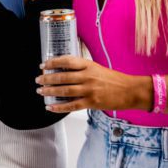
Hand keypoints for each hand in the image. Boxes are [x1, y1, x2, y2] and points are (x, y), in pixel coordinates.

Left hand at [35, 56, 151, 112]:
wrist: (129, 90)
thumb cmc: (113, 79)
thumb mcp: (96, 68)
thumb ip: (82, 68)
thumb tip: (64, 70)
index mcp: (88, 65)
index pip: (66, 61)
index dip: (53, 62)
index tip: (43, 65)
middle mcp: (87, 76)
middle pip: (62, 76)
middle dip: (47, 78)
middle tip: (38, 79)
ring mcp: (89, 90)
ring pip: (64, 90)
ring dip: (50, 91)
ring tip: (41, 91)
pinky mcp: (91, 102)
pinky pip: (71, 105)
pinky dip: (59, 107)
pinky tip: (50, 106)